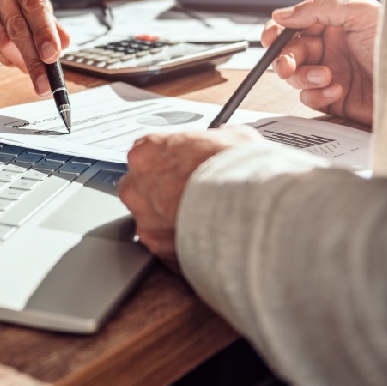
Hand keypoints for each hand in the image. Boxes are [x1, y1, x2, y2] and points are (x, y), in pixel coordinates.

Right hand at [0, 0, 69, 96]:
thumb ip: (49, 21)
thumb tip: (63, 43)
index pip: (34, 1)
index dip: (45, 31)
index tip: (52, 55)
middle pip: (17, 24)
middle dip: (33, 57)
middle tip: (44, 79)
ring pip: (1, 39)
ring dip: (18, 59)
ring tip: (28, 66)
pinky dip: (2, 57)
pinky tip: (10, 58)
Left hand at [117, 127, 261, 271]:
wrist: (249, 208)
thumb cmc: (239, 170)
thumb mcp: (233, 138)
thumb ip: (215, 139)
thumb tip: (224, 139)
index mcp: (148, 151)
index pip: (146, 156)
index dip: (168, 165)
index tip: (183, 171)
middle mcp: (137, 185)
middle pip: (140, 190)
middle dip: (161, 195)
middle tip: (191, 198)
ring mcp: (144, 219)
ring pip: (150, 222)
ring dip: (170, 223)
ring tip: (203, 224)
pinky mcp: (156, 248)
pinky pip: (164, 248)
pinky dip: (180, 246)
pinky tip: (204, 243)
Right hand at [262, 0, 380, 125]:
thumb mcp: (360, 14)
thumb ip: (318, 9)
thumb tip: (282, 14)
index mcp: (333, 26)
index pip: (294, 26)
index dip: (277, 31)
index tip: (269, 38)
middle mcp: (330, 50)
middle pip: (289, 53)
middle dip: (285, 59)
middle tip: (288, 66)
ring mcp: (329, 75)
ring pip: (295, 78)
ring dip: (304, 77)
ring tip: (325, 76)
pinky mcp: (332, 99)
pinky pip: (309, 98)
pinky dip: (318, 95)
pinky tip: (337, 89)